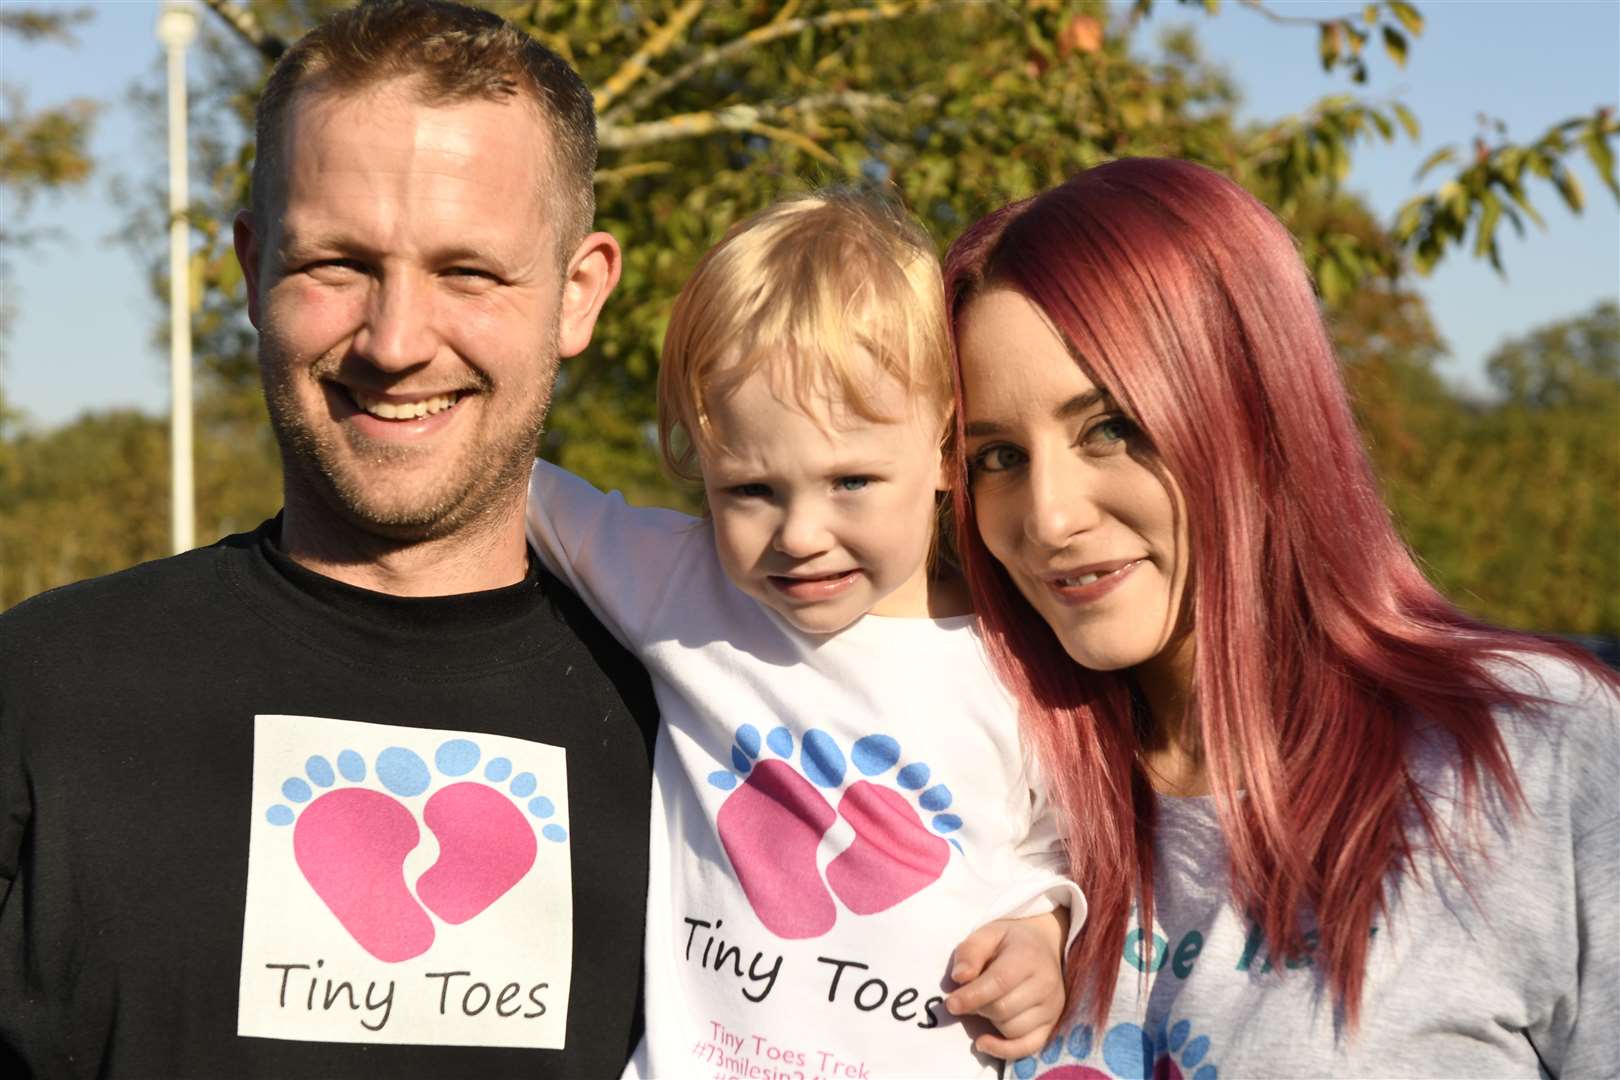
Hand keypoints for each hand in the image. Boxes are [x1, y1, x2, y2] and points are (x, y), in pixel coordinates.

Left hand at [944, 909, 1068, 1059]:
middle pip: (1003, 1010)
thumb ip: (970, 952)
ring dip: (990, 1022)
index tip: (951, 1003)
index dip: (972, 996)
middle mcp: (1045, 984)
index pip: (999, 983)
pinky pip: (1028, 1047)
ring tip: (986, 1004)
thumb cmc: (1011, 941)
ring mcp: (1052, 1007)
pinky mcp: (1052, 1024)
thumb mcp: (988, 934)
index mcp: (1028, 957)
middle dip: (978, 1007)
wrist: (1046, 946)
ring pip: (1012, 1029)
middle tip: (968, 998)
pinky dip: (1004, 1050)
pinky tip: (984, 1042)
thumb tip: (959, 978)